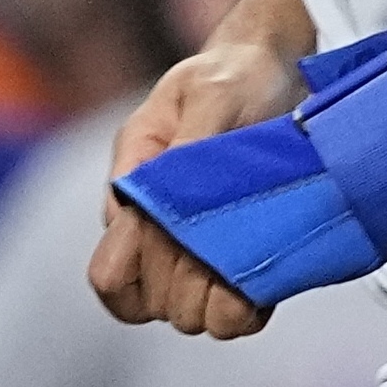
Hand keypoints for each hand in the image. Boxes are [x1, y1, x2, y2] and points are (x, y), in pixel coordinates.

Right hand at [87, 36, 300, 337]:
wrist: (277, 71)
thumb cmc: (231, 78)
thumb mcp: (207, 96)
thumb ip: (182, 147)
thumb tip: (150, 199)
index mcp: (133, 193)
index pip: (110, 274)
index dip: (145, 272)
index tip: (186, 239)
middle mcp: (156, 232)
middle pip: (153, 303)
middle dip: (188, 289)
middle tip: (228, 250)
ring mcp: (196, 252)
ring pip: (188, 315)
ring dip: (217, 303)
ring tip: (249, 269)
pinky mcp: (239, 262)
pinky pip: (230, 313)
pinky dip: (245, 309)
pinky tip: (265, 284)